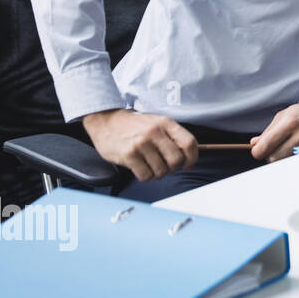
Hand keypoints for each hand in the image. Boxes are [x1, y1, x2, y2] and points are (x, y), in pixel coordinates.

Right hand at [81, 109, 197, 181]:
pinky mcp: (128, 155)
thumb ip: (173, 137)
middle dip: (173, 168)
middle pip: (176, 160)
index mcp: (165, 123)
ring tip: (150, 165)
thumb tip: (189, 159)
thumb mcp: (157, 123)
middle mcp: (154, 132)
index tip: (187, 164)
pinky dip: (145, 176)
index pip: (189, 143)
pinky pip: (146, 176)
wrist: (106, 121)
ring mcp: (141, 143)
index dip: (192, 158)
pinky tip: (140, 167)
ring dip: (157, 173)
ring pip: (161, 171)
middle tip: (165, 166)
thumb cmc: (134, 125)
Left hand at [250, 92, 298, 161]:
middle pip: (274, 158)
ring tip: (283, 145)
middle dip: (269, 155)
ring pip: (284, 160)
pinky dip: (289, 156)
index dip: (258, 151)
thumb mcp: (285, 114)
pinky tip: (292, 147)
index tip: (257, 150)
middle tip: (270, 149)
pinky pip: (293, 159)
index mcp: (289, 123)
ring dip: (279, 156)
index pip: (266, 146)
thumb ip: (269, 130)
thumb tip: (254, 143)